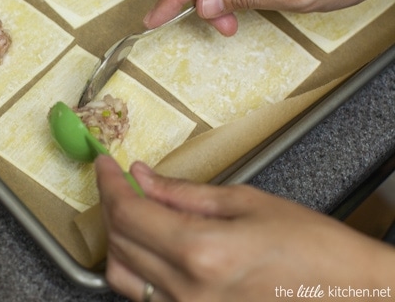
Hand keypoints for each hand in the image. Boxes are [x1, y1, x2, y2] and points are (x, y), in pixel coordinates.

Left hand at [95, 155, 394, 300]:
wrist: (350, 295)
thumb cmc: (312, 249)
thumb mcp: (247, 203)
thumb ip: (183, 192)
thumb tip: (142, 176)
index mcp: (202, 252)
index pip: (127, 213)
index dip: (108, 184)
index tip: (104, 166)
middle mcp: (188, 291)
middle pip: (118, 242)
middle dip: (113, 205)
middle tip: (122, 182)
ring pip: (122, 275)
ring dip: (118, 238)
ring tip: (134, 211)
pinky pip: (145, 295)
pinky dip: (137, 265)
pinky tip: (152, 245)